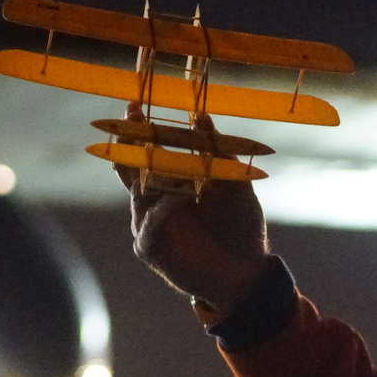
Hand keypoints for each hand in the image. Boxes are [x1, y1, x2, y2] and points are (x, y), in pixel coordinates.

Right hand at [117, 106, 270, 311]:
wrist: (248, 271)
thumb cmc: (241, 227)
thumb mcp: (236, 184)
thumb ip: (219, 153)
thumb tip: (203, 118)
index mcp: (171, 181)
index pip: (146, 151)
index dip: (137, 129)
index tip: (135, 105)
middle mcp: (154, 200)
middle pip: (130, 167)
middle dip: (128, 142)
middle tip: (132, 119)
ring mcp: (149, 224)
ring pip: (138, 193)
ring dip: (151, 174)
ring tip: (164, 156)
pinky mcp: (152, 248)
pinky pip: (149, 225)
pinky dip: (163, 209)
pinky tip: (178, 198)